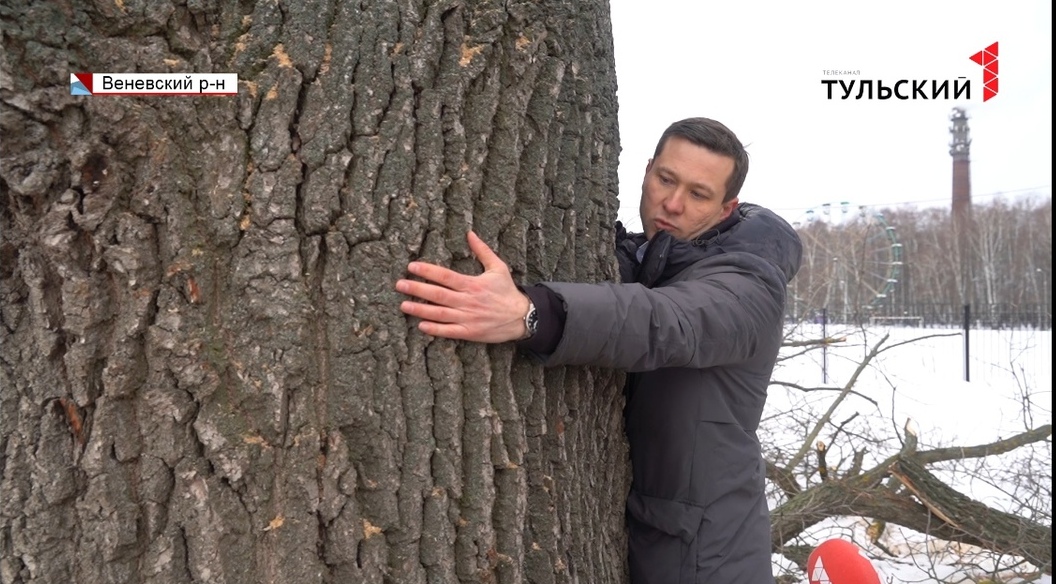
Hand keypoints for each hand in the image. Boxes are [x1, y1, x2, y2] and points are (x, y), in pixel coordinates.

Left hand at [396, 231, 529, 342]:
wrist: (522, 317)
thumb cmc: (507, 291)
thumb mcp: (498, 267)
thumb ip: (482, 250)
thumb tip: (470, 233)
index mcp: (473, 284)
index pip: (445, 276)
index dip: (427, 271)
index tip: (412, 267)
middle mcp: (468, 301)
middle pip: (438, 294)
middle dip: (417, 289)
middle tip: (399, 285)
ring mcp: (468, 318)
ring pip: (439, 313)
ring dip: (420, 310)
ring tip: (403, 305)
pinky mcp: (470, 332)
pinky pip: (449, 331)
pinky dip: (435, 329)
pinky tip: (421, 326)